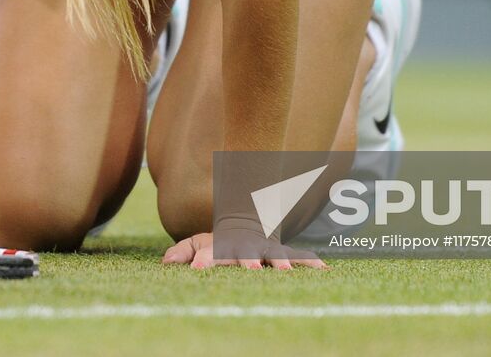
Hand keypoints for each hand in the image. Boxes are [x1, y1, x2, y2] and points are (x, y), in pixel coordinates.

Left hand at [161, 231, 326, 270]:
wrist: (248, 219)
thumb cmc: (219, 240)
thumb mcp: (198, 242)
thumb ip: (183, 251)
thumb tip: (166, 262)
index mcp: (223, 247)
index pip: (210, 253)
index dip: (203, 259)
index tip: (197, 268)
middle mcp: (246, 248)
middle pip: (246, 255)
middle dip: (249, 262)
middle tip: (252, 270)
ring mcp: (266, 249)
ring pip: (275, 255)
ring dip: (280, 263)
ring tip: (286, 272)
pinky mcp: (282, 253)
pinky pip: (300, 258)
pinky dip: (312, 263)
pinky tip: (324, 270)